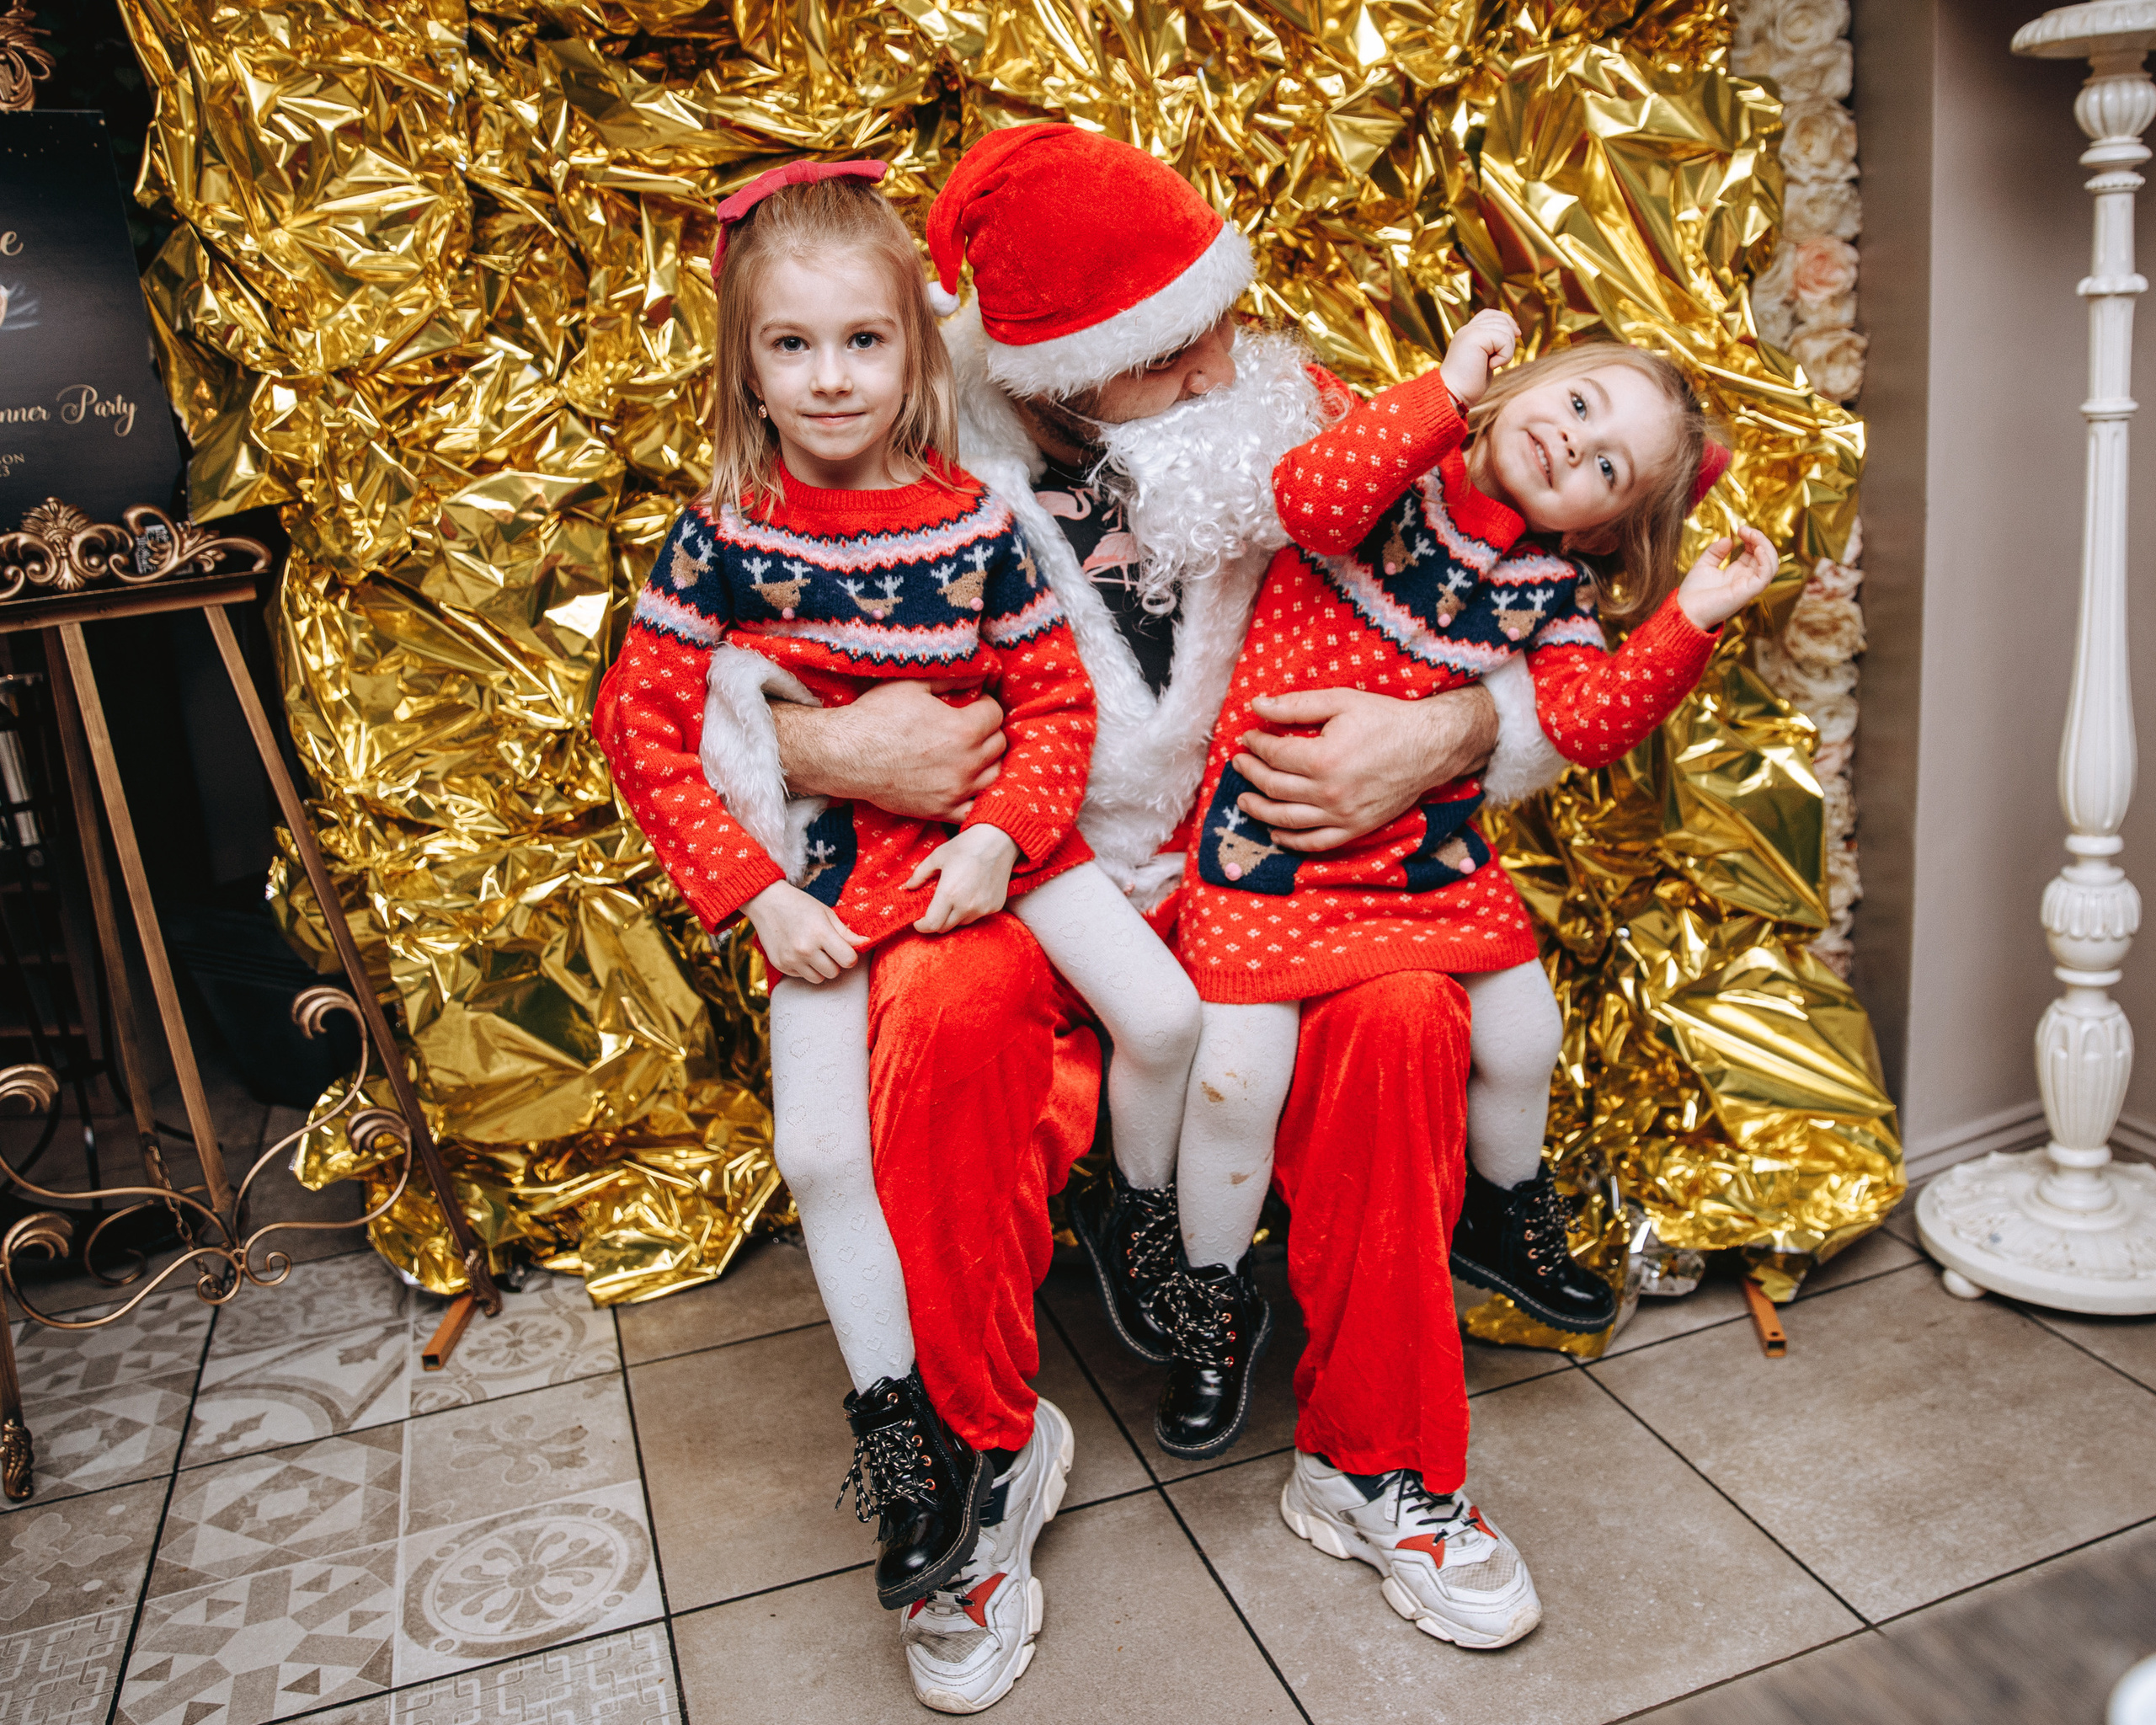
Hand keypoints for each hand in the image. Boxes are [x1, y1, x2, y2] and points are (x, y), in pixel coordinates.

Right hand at [743, 882, 864, 982]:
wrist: (766, 902)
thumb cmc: (800, 905)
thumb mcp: (826, 913)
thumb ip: (846, 932)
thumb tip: (865, 943)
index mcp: (821, 933)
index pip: (848, 960)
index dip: (850, 956)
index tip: (845, 949)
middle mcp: (805, 949)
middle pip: (834, 972)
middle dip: (835, 962)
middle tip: (827, 948)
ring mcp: (791, 959)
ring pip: (819, 979)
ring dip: (820, 968)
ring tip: (813, 950)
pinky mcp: (780, 965)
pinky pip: (802, 976)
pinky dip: (804, 968)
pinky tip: (798, 951)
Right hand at [771, 679, 1005, 821]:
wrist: (845, 755)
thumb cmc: (875, 716)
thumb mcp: (914, 685)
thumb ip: (953, 679)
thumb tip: (980, 674)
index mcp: (963, 729)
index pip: (996, 714)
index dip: (986, 705)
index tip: (974, 704)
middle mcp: (966, 762)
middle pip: (999, 744)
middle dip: (989, 731)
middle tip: (971, 726)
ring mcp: (955, 790)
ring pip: (994, 775)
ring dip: (987, 761)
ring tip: (970, 752)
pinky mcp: (941, 811)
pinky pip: (975, 809)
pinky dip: (977, 797)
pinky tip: (967, 784)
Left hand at [906, 823, 1019, 933]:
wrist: (999, 840)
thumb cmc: (967, 845)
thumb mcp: (938, 856)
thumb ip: (920, 873)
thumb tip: (909, 886)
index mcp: (949, 893)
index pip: (932, 924)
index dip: (922, 926)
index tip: (918, 922)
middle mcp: (967, 905)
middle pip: (945, 928)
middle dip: (935, 922)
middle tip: (933, 910)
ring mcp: (983, 908)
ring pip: (961, 923)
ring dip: (953, 916)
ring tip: (954, 899)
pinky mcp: (995, 906)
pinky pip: (977, 916)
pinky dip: (970, 910)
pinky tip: (970, 894)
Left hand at [1232, 683, 1498, 851]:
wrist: (1429, 747)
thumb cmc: (1386, 720)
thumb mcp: (1340, 701)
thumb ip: (1295, 705)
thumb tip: (1256, 705)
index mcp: (1323, 759)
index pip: (1273, 755)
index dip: (1255, 745)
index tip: (1248, 737)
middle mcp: (1329, 793)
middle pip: (1273, 788)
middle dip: (1250, 774)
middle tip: (1240, 763)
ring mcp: (1342, 815)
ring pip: (1286, 820)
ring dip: (1259, 810)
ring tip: (1244, 799)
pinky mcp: (1355, 829)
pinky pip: (1315, 843)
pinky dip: (1290, 841)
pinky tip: (1275, 833)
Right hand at [1439, 309, 1520, 410]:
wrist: (1452, 396)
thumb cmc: (1468, 386)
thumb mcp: (1484, 360)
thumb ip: (1493, 344)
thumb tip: (1516, 331)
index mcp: (1467, 332)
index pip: (1491, 314)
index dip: (1507, 321)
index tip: (1517, 335)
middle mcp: (1467, 329)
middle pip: (1502, 320)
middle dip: (1509, 340)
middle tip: (1498, 360)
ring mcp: (1470, 331)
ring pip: (1506, 329)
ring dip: (1507, 350)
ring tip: (1492, 364)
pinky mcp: (1475, 337)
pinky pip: (1504, 339)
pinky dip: (1504, 356)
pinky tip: (1491, 366)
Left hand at [1677, 525, 1777, 629]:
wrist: (1685, 611)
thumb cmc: (1693, 593)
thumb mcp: (1704, 565)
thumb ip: (1716, 552)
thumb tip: (1729, 539)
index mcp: (1737, 573)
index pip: (1755, 553)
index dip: (1752, 538)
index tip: (1740, 528)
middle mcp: (1746, 579)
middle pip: (1765, 556)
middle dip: (1759, 538)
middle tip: (1743, 529)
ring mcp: (1749, 586)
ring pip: (1771, 565)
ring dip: (1765, 546)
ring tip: (1751, 534)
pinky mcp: (1748, 592)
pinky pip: (1766, 575)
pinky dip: (1766, 560)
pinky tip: (1757, 548)